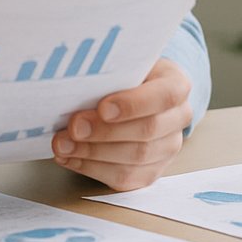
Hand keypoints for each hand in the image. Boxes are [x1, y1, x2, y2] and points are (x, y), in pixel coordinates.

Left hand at [51, 58, 191, 190]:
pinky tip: (69, 157)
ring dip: (93, 153)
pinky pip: (124, 178)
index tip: (103, 108)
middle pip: (147, 131)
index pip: (164, 96)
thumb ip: (109, 73)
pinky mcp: (151, 171)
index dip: (133, 105)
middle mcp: (178, 118)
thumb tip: (75, 84)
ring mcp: (167, 148)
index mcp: (176, 85)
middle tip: (74, 128)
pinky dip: (91, 168)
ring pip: (135, 159)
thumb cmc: (125, 75)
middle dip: (105, 132)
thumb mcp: (122, 63)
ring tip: (63, 144)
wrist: (134, 94)